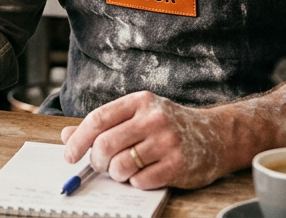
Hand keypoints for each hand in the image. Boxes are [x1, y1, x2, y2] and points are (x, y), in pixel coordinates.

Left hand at [60, 91, 229, 189]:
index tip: (70, 155)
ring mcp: (167, 142)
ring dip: (116, 174)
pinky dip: (136, 182)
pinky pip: (140, 181)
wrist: (217, 135)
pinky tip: (145, 174)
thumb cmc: (171, 126)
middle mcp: (153, 118)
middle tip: (101, 166)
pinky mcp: (177, 165)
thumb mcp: (138, 115)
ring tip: (125, 170)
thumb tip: (67, 135)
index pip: (98, 119)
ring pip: (121, 166)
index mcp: (140, 102)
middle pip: (105, 144)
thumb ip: (105, 124)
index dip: (79, 140)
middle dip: (97, 161)